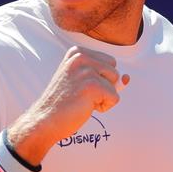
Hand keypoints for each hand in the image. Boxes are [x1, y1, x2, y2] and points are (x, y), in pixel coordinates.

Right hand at [7, 46, 128, 163]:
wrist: (45, 120)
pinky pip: (115, 97)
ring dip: (104, 97)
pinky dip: (104, 107)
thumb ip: (107, 76)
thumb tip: (127, 78)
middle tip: (81, 95)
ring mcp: (86, 70)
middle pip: (115, 72)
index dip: (100, 79)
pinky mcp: (92, 85)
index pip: (109, 63)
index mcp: (77, 52)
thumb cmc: (64, 102)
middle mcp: (81, 57)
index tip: (79, 87)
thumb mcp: (83, 81)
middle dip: (105, 87)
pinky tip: (85, 107)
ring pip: (115, 85)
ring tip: (82, 101)